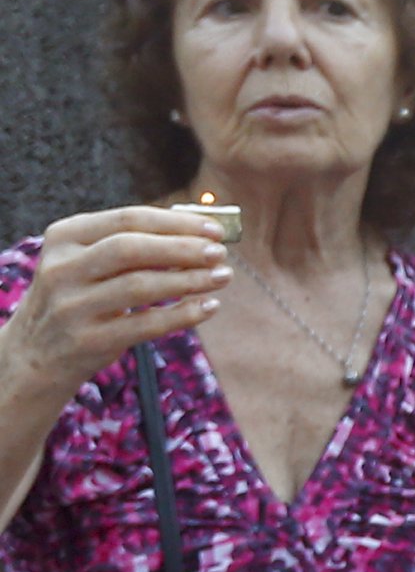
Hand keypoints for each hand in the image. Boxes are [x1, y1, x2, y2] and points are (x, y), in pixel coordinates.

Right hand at [0, 206, 229, 392]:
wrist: (36, 352)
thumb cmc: (79, 295)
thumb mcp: (87, 262)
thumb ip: (133, 243)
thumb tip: (200, 232)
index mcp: (64, 237)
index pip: (127, 219)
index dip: (176, 223)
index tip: (215, 229)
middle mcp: (62, 268)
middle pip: (131, 249)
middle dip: (182, 248)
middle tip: (220, 253)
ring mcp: (72, 306)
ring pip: (139, 286)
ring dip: (189, 279)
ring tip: (222, 276)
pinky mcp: (88, 340)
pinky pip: (145, 324)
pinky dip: (183, 314)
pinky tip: (209, 306)